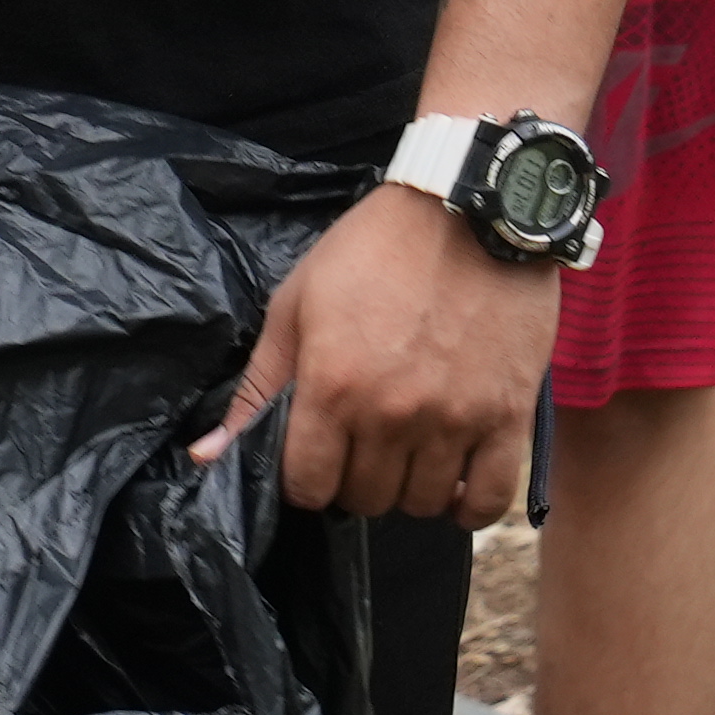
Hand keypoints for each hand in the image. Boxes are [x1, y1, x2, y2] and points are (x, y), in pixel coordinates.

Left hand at [195, 183, 563, 522]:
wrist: (468, 208)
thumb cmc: (372, 249)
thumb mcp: (297, 304)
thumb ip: (257, 387)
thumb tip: (206, 456)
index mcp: (332, 387)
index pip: (306, 486)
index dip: (303, 478)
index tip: (315, 455)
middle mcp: (391, 415)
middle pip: (363, 498)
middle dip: (353, 480)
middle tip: (361, 444)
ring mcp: (454, 420)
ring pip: (421, 503)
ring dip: (407, 487)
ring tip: (407, 451)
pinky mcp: (507, 416)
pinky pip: (488, 500)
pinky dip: (470, 506)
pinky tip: (455, 481)